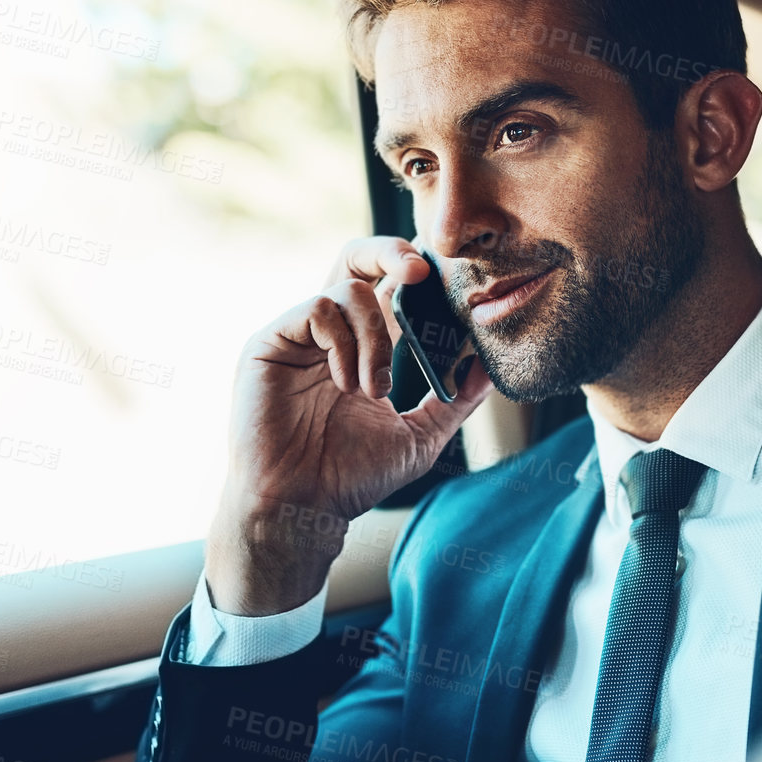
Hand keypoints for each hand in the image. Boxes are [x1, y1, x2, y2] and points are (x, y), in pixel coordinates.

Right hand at [205, 236, 492, 614]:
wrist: (302, 510)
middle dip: (393, 252)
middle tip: (421, 273)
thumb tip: (492, 366)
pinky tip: (346, 384)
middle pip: (356, 258)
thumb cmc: (350, 478)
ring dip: (375, 339)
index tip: (450, 279)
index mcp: (360, 347)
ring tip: (374, 390)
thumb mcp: (420, 436)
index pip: (388, 287)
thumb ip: (457, 399)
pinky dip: (343, 343)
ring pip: (346, 288)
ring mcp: (296, 335)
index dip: (417, 272)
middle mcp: (327, 333)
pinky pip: (315, 308)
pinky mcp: (269, 342)